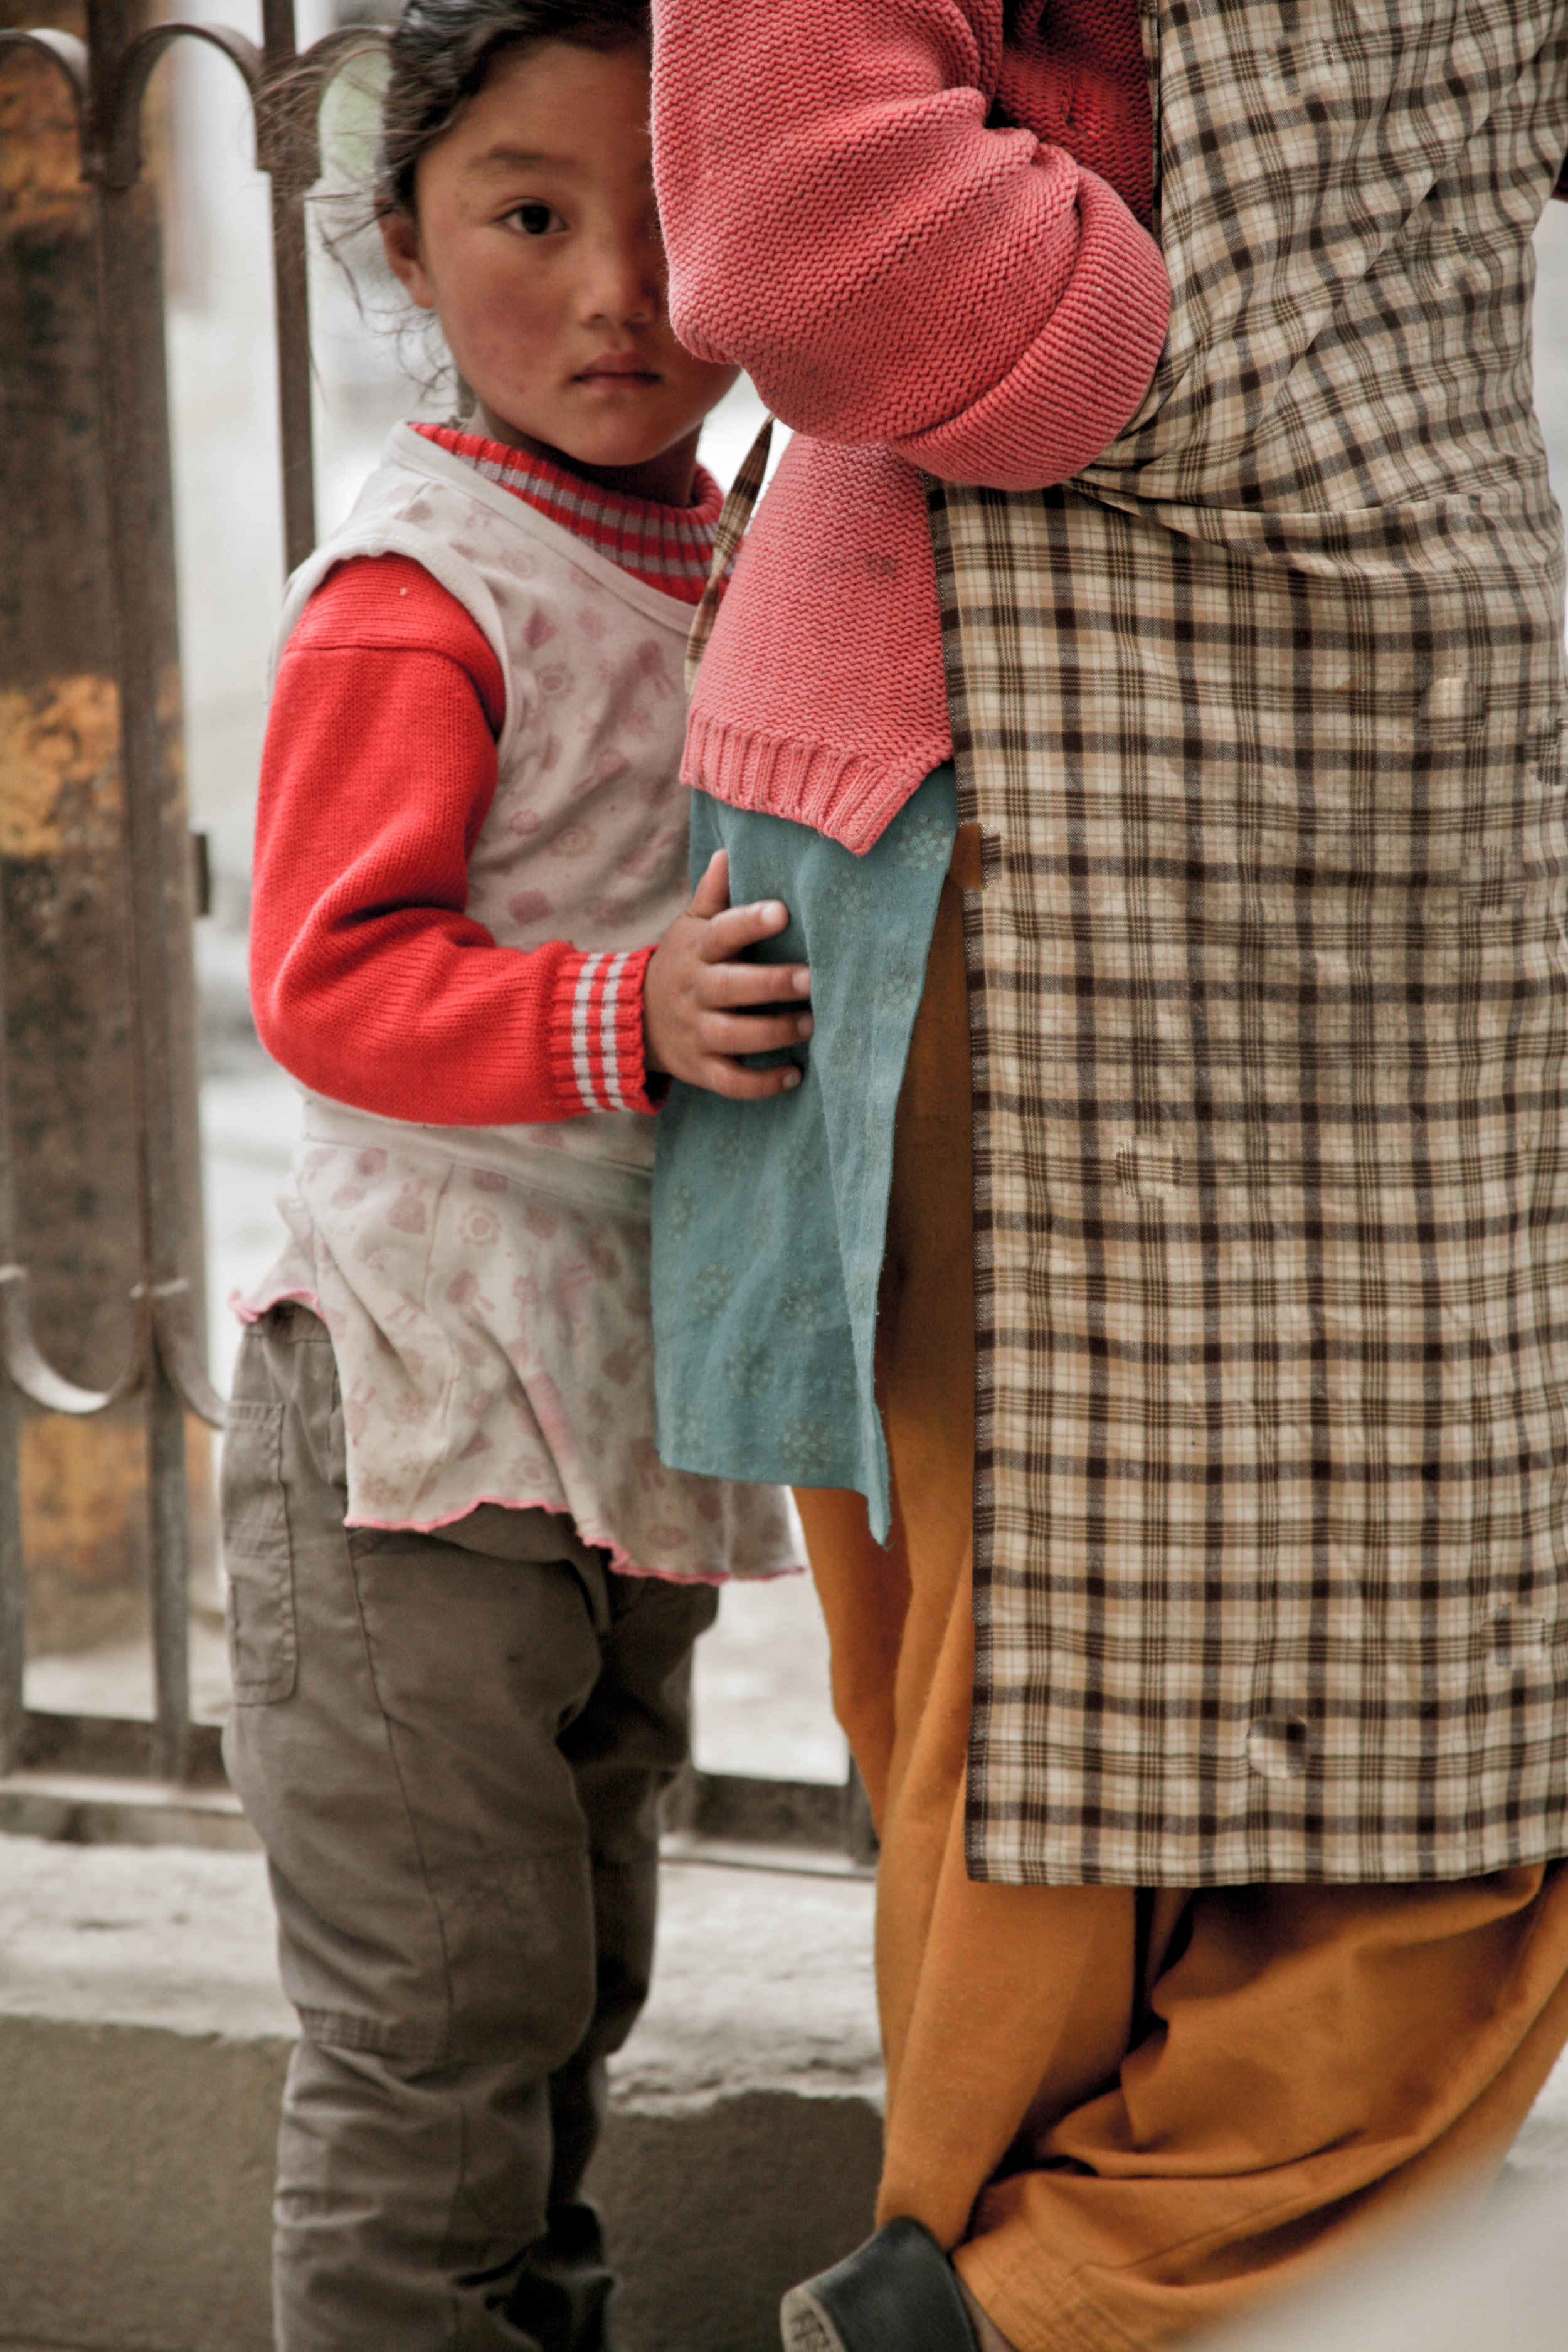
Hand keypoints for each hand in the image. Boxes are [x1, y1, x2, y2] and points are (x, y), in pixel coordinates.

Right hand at [644, 851, 811, 1097]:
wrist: (634, 1019)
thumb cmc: (682, 964)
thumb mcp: (689, 927)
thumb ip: (712, 895)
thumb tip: (727, 853)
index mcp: (697, 951)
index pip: (721, 932)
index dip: (749, 922)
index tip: (782, 912)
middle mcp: (694, 991)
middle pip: (730, 987)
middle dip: (772, 984)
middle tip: (813, 979)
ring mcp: (696, 1032)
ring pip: (734, 1036)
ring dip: (774, 1032)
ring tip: (811, 1025)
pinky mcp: (700, 1069)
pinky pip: (731, 1082)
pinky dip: (762, 1084)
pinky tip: (794, 1075)